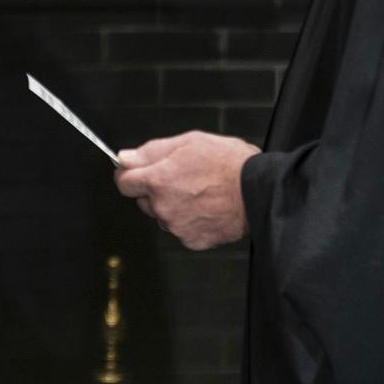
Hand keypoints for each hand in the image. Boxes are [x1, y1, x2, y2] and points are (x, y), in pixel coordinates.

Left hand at [115, 131, 257, 250]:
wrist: (260, 191)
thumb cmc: (229, 163)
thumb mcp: (188, 142)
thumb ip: (150, 151)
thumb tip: (124, 158)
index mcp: (157, 180)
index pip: (123, 183)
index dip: (129, 174)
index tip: (136, 171)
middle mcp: (163, 207)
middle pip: (143, 200)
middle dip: (154, 190)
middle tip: (180, 178)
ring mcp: (177, 227)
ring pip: (162, 216)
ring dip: (172, 206)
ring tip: (198, 193)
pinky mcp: (193, 241)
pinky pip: (181, 230)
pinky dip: (189, 222)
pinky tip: (206, 208)